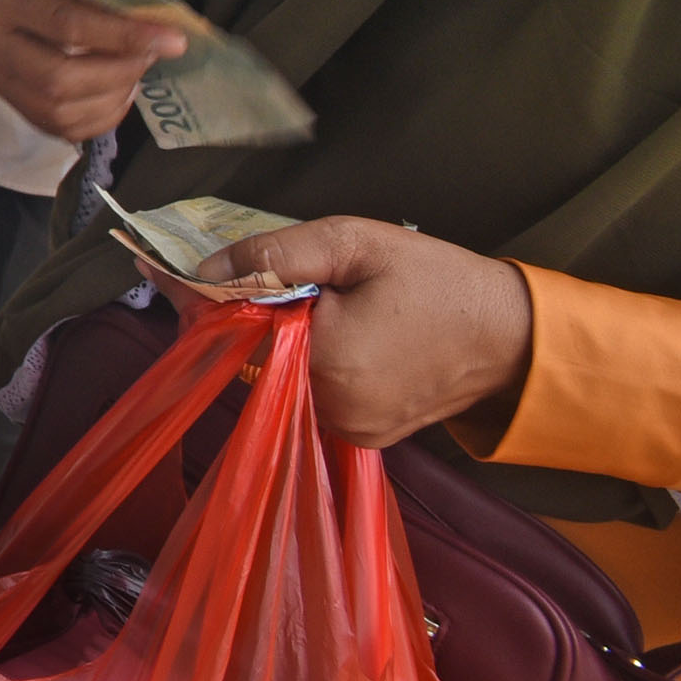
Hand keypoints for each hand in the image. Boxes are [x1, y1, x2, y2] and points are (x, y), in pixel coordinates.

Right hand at [0, 0, 189, 141]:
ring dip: (110, 96)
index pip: (65, 23)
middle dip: (118, 72)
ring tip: (136, 71)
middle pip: (56, 77)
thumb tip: (158, 19)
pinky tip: (119, 90)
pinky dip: (98, 117)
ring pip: (56, 108)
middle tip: (153, 56)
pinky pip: (56, 125)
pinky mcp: (6, 96)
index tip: (174, 40)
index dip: (123, 35)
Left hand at [203, 216, 533, 447]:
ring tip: (293, 298)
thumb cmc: (439, 281)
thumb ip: (275, 255)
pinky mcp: (361, 435)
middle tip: (234, 273)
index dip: (199, 296)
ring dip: (270, 338)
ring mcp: (346, 427)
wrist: (513, 338)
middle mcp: (330, 406)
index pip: (232, 327)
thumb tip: (206, 269)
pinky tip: (321, 329)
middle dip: (237, 314)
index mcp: (326, 360)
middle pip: (248, 354)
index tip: (166, 270)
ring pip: (274, 375)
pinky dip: (302, 361)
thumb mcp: (355, 244)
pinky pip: (307, 392)